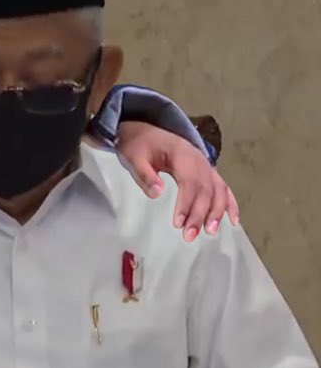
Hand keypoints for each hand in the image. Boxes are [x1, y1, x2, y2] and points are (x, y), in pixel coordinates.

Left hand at [115, 121, 238, 241]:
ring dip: (216, 212)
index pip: (189, 182)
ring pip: (218, 190)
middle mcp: (199, 160)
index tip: (178, 223)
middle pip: (205, 190)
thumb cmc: (139, 146)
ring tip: (209, 232)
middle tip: (189, 236)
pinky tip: (233, 220)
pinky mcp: (206, 172)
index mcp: (182, 155)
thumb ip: (145, 175)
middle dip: (200, 214)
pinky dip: (230, 204)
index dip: (186, 204)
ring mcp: (205, 166)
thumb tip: (157, 194)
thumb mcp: (134, 158)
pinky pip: (223, 188)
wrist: (144, 131)